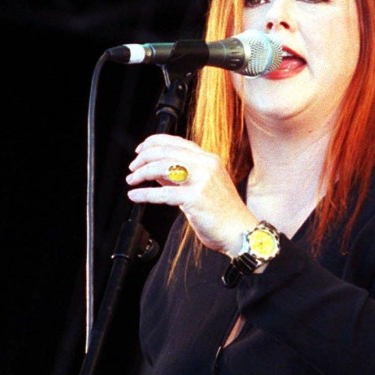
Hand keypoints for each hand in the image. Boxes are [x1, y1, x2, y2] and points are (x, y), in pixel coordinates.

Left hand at [126, 134, 255, 255]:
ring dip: (142, 173)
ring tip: (132, 180)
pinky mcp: (196, 198)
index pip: (176, 142)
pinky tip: (135, 195)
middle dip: (144, 158)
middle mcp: (206, 165)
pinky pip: (163, 193)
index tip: (140, 151)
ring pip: (162, 167)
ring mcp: (202, 180)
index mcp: (209, 160)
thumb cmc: (224, 214)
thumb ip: (181, 178)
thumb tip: (157, 174)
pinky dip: (145, 194)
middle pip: (166, 152)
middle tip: (133, 167)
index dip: (153, 143)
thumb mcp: (203, 188)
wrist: (241, 232)